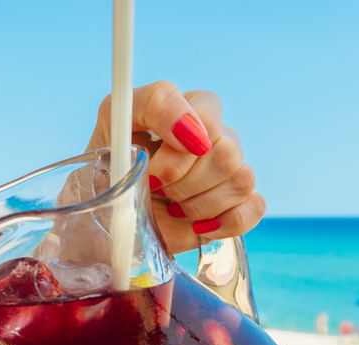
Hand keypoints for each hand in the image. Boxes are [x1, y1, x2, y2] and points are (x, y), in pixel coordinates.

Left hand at [87, 81, 265, 252]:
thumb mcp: (110, 128)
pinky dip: (224, 223)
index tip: (155, 170)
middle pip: (227, 150)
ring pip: (242, 179)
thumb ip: (150, 105)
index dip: (183, 141)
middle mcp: (212, 135)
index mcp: (183, 108)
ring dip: (198, 204)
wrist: (106, 224)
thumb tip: (195, 134)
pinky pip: (253, 208)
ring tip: (170, 207)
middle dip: (183, 182)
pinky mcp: (236, 205)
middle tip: (155, 190)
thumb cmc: (105, 174)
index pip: (207, 107)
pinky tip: (195, 225)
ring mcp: (227, 170)